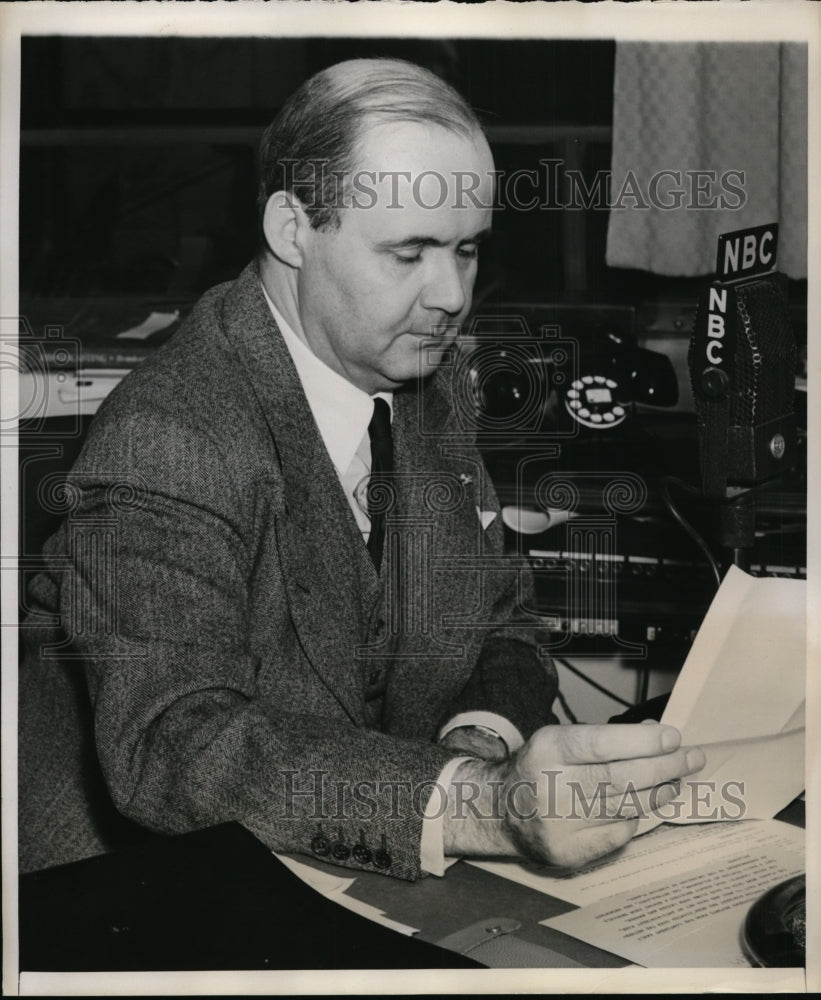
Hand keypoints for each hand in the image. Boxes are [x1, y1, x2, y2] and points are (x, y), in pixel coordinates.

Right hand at [443, 723, 705, 868]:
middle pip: (620, 777)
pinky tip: (642, 804)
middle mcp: (552, 787)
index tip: (672, 737)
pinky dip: (635, 817)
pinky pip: (619, 834)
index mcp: (548, 751)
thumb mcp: (560, 740)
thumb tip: (658, 736)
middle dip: (664, 766)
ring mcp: (561, 824)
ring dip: (659, 791)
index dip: (642, 741)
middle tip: (692, 758)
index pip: (602, 744)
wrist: (502, 812)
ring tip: (676, 780)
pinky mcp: (570, 852)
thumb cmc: (541, 767)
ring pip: (626, 806)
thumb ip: (604, 738)